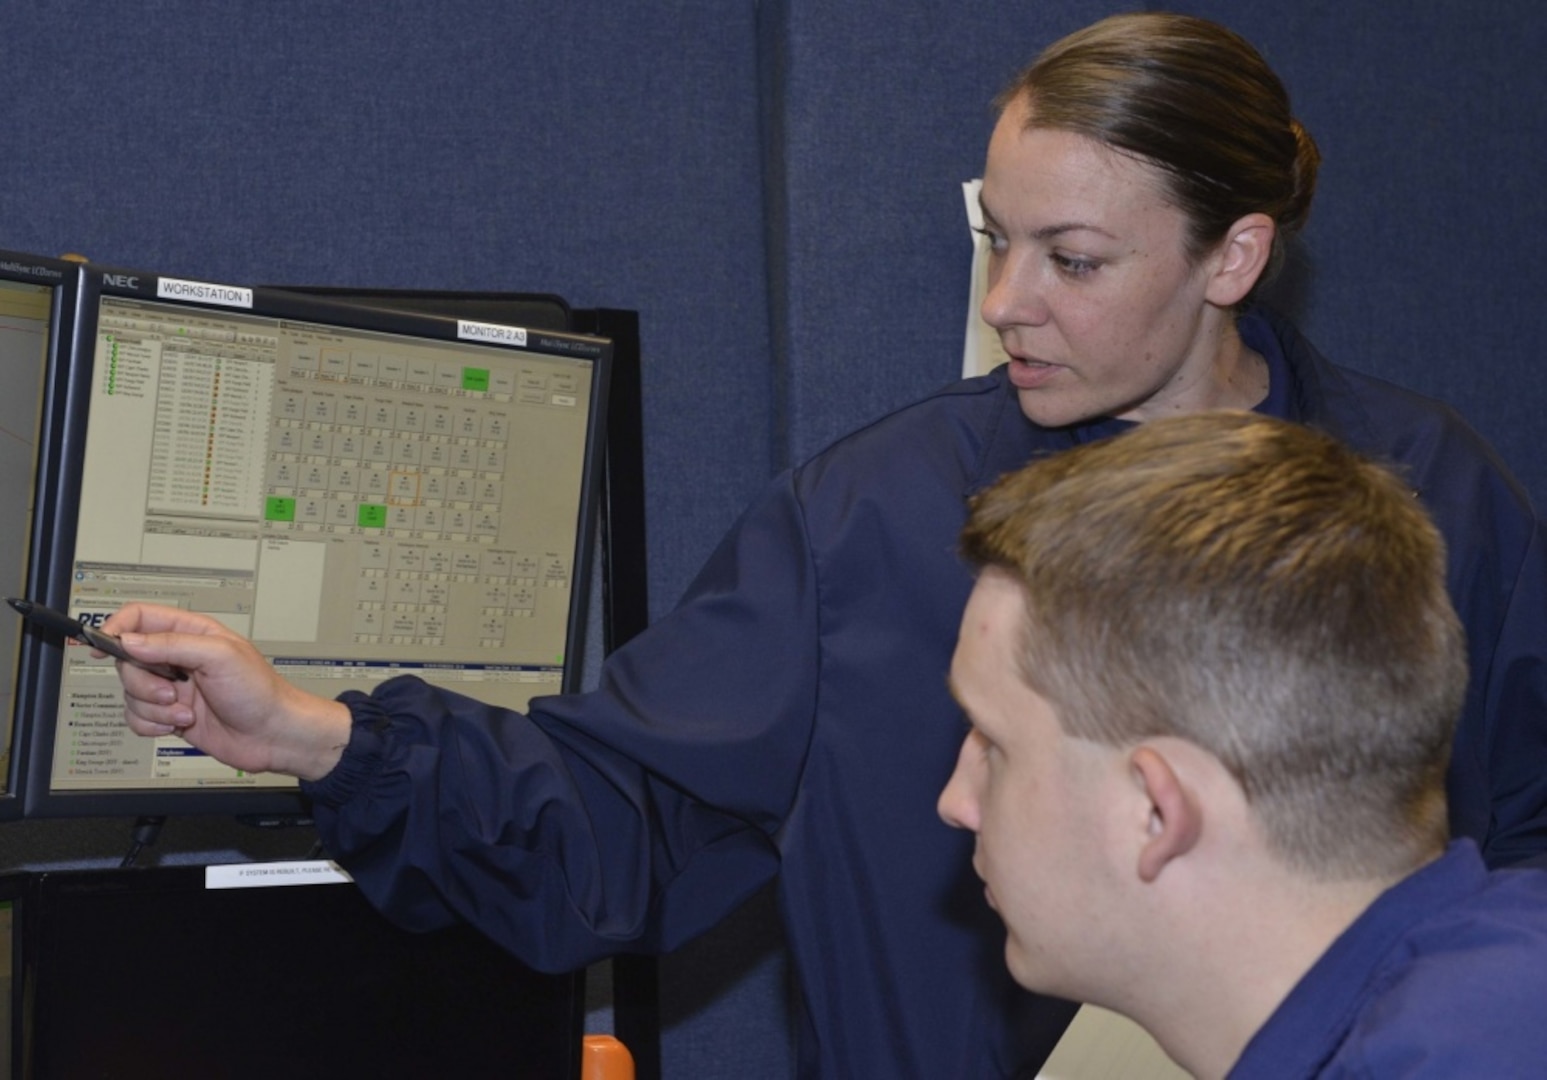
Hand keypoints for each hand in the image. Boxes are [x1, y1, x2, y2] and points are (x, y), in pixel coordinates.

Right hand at [103, 603, 351, 781]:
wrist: (272, 735)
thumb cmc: (260, 691)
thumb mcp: (220, 656)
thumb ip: (172, 644)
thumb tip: (130, 641)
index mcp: (191, 633)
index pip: (139, 618)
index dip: (116, 628)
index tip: (103, 646)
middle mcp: (178, 657)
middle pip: (127, 660)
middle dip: (143, 682)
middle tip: (172, 691)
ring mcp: (172, 687)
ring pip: (130, 692)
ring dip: (154, 707)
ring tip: (187, 711)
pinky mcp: (169, 714)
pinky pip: (136, 717)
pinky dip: (153, 724)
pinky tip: (180, 724)